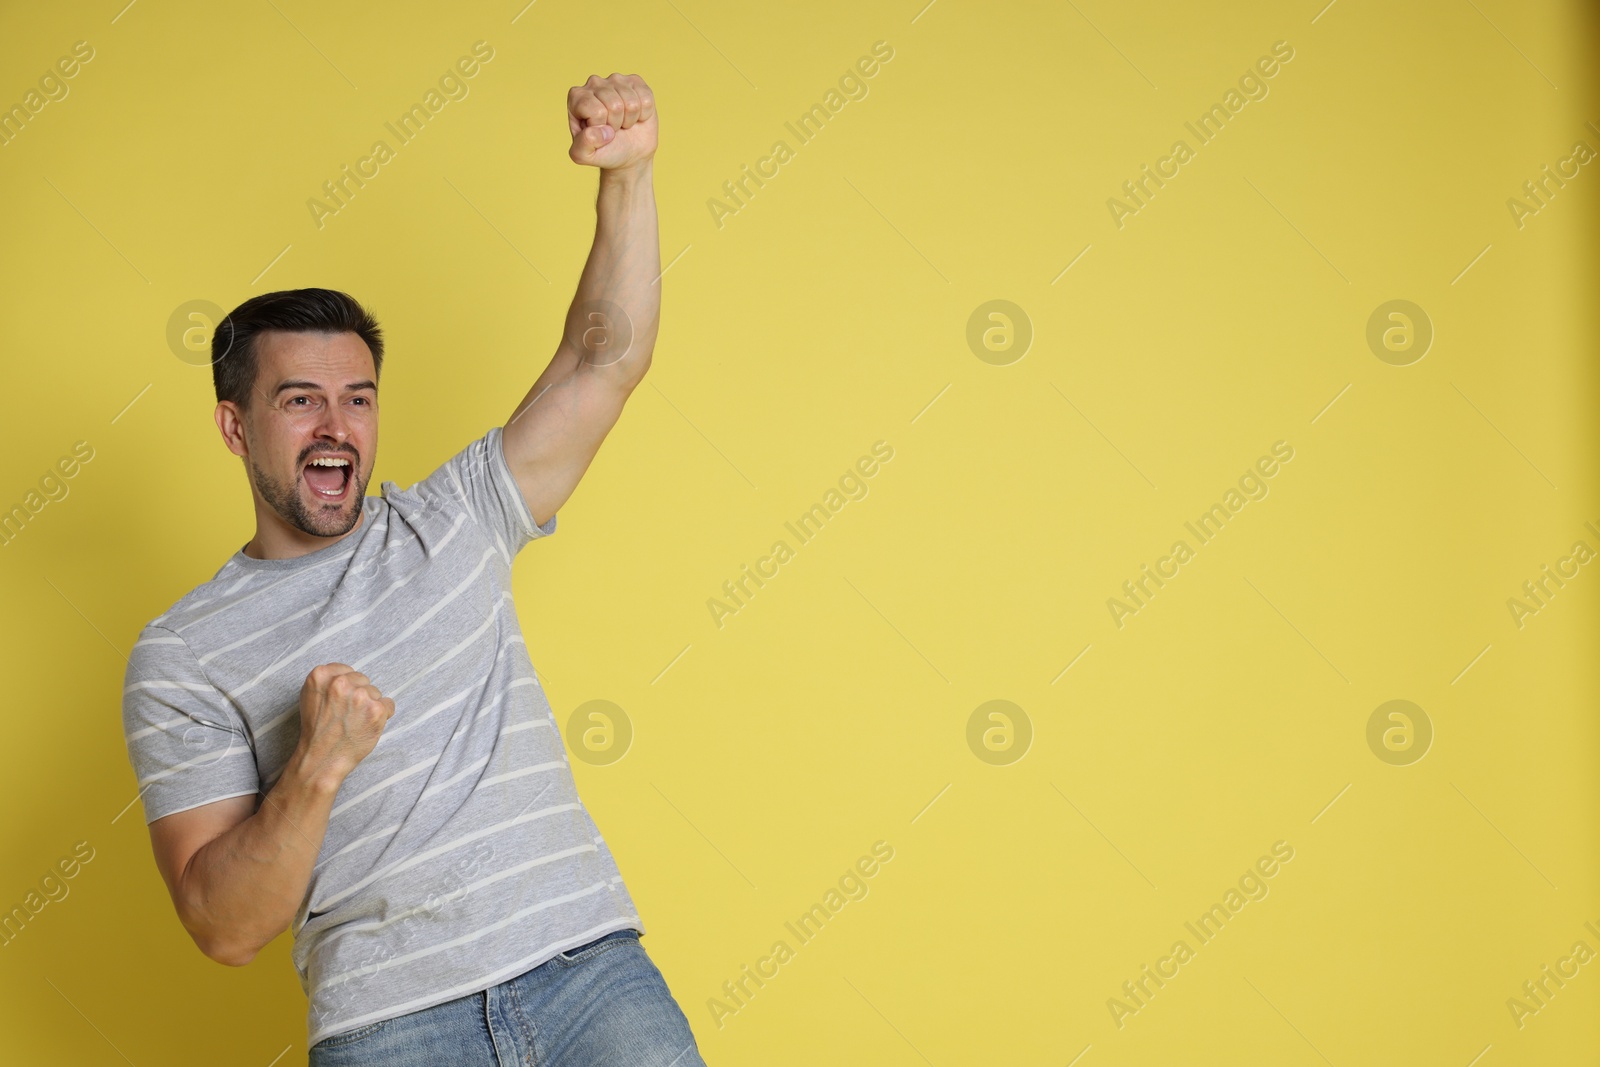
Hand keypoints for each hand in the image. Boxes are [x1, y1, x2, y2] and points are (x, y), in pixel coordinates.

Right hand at [294, 663, 395, 782]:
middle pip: (363, 680)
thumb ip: (327, 681)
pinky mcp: (376, 709)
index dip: (347, 687)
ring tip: (354, 722)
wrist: (323, 758)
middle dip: (359, 695)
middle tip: (347, 715)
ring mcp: (359, 696)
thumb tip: (347, 674)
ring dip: (370, 706)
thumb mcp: (311, 697)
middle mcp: (340, 683)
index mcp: (320, 675)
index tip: (341, 701)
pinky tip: (367, 726)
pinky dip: (383, 716)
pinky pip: (389, 705)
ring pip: (376, 692)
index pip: (347, 670)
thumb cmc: (318, 730)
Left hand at [567, 73, 656, 170]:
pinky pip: (646, 99)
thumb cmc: (604, 151)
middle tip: (613, 128)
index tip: (599, 131)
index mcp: (576, 97)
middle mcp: (594, 83)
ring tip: (623, 122)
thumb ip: (582, 145)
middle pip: (615, 105)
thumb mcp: (584, 155)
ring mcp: (616, 79)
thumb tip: (598, 130)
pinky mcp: (636, 82)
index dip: (601, 127)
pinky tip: (635, 115)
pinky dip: (644, 114)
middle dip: (617, 124)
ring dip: (630, 119)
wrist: (628, 153)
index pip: (595, 111)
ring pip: (632, 103)